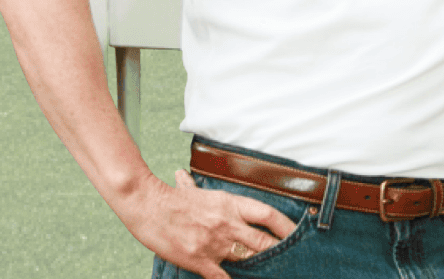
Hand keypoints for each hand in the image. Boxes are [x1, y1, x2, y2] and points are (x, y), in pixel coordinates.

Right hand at [117, 170, 297, 278]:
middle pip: (263, 240)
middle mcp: (228, 223)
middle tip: (293, 259)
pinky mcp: (199, 259)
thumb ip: (194, 186)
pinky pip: (222, 277)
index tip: (297, 234)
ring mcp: (215, 243)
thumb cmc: (167, 200)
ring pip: (247, 258)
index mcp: (231, 204)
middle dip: (279, 251)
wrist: (146, 206)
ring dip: (259, 265)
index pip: (269, 214)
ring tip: (273, 271)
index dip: (287, 226)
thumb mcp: (190, 190)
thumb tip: (183, 175)